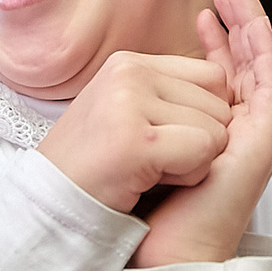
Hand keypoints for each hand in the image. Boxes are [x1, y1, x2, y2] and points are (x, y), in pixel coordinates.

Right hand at [37, 48, 234, 214]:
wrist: (49, 206)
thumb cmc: (94, 169)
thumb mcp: (125, 113)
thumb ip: (165, 95)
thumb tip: (222, 89)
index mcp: (129, 64)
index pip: (211, 77)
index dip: (203, 117)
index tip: (164, 140)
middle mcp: (130, 73)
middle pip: (219, 103)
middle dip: (201, 141)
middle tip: (153, 161)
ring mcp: (130, 103)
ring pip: (217, 129)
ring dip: (194, 162)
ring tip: (148, 171)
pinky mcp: (136, 140)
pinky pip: (204, 151)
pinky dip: (188, 176)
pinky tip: (151, 182)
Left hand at [133, 0, 271, 267]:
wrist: (165, 252)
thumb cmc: (147, 216)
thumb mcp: (142, 155)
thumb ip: (148, 126)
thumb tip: (127, 97)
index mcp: (210, 140)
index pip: (221, 82)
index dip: (217, 45)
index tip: (201, 14)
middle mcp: (236, 136)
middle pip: (244, 68)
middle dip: (237, 25)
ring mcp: (252, 138)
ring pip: (261, 67)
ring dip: (252, 25)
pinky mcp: (261, 141)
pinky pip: (269, 84)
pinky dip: (260, 50)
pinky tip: (250, 22)